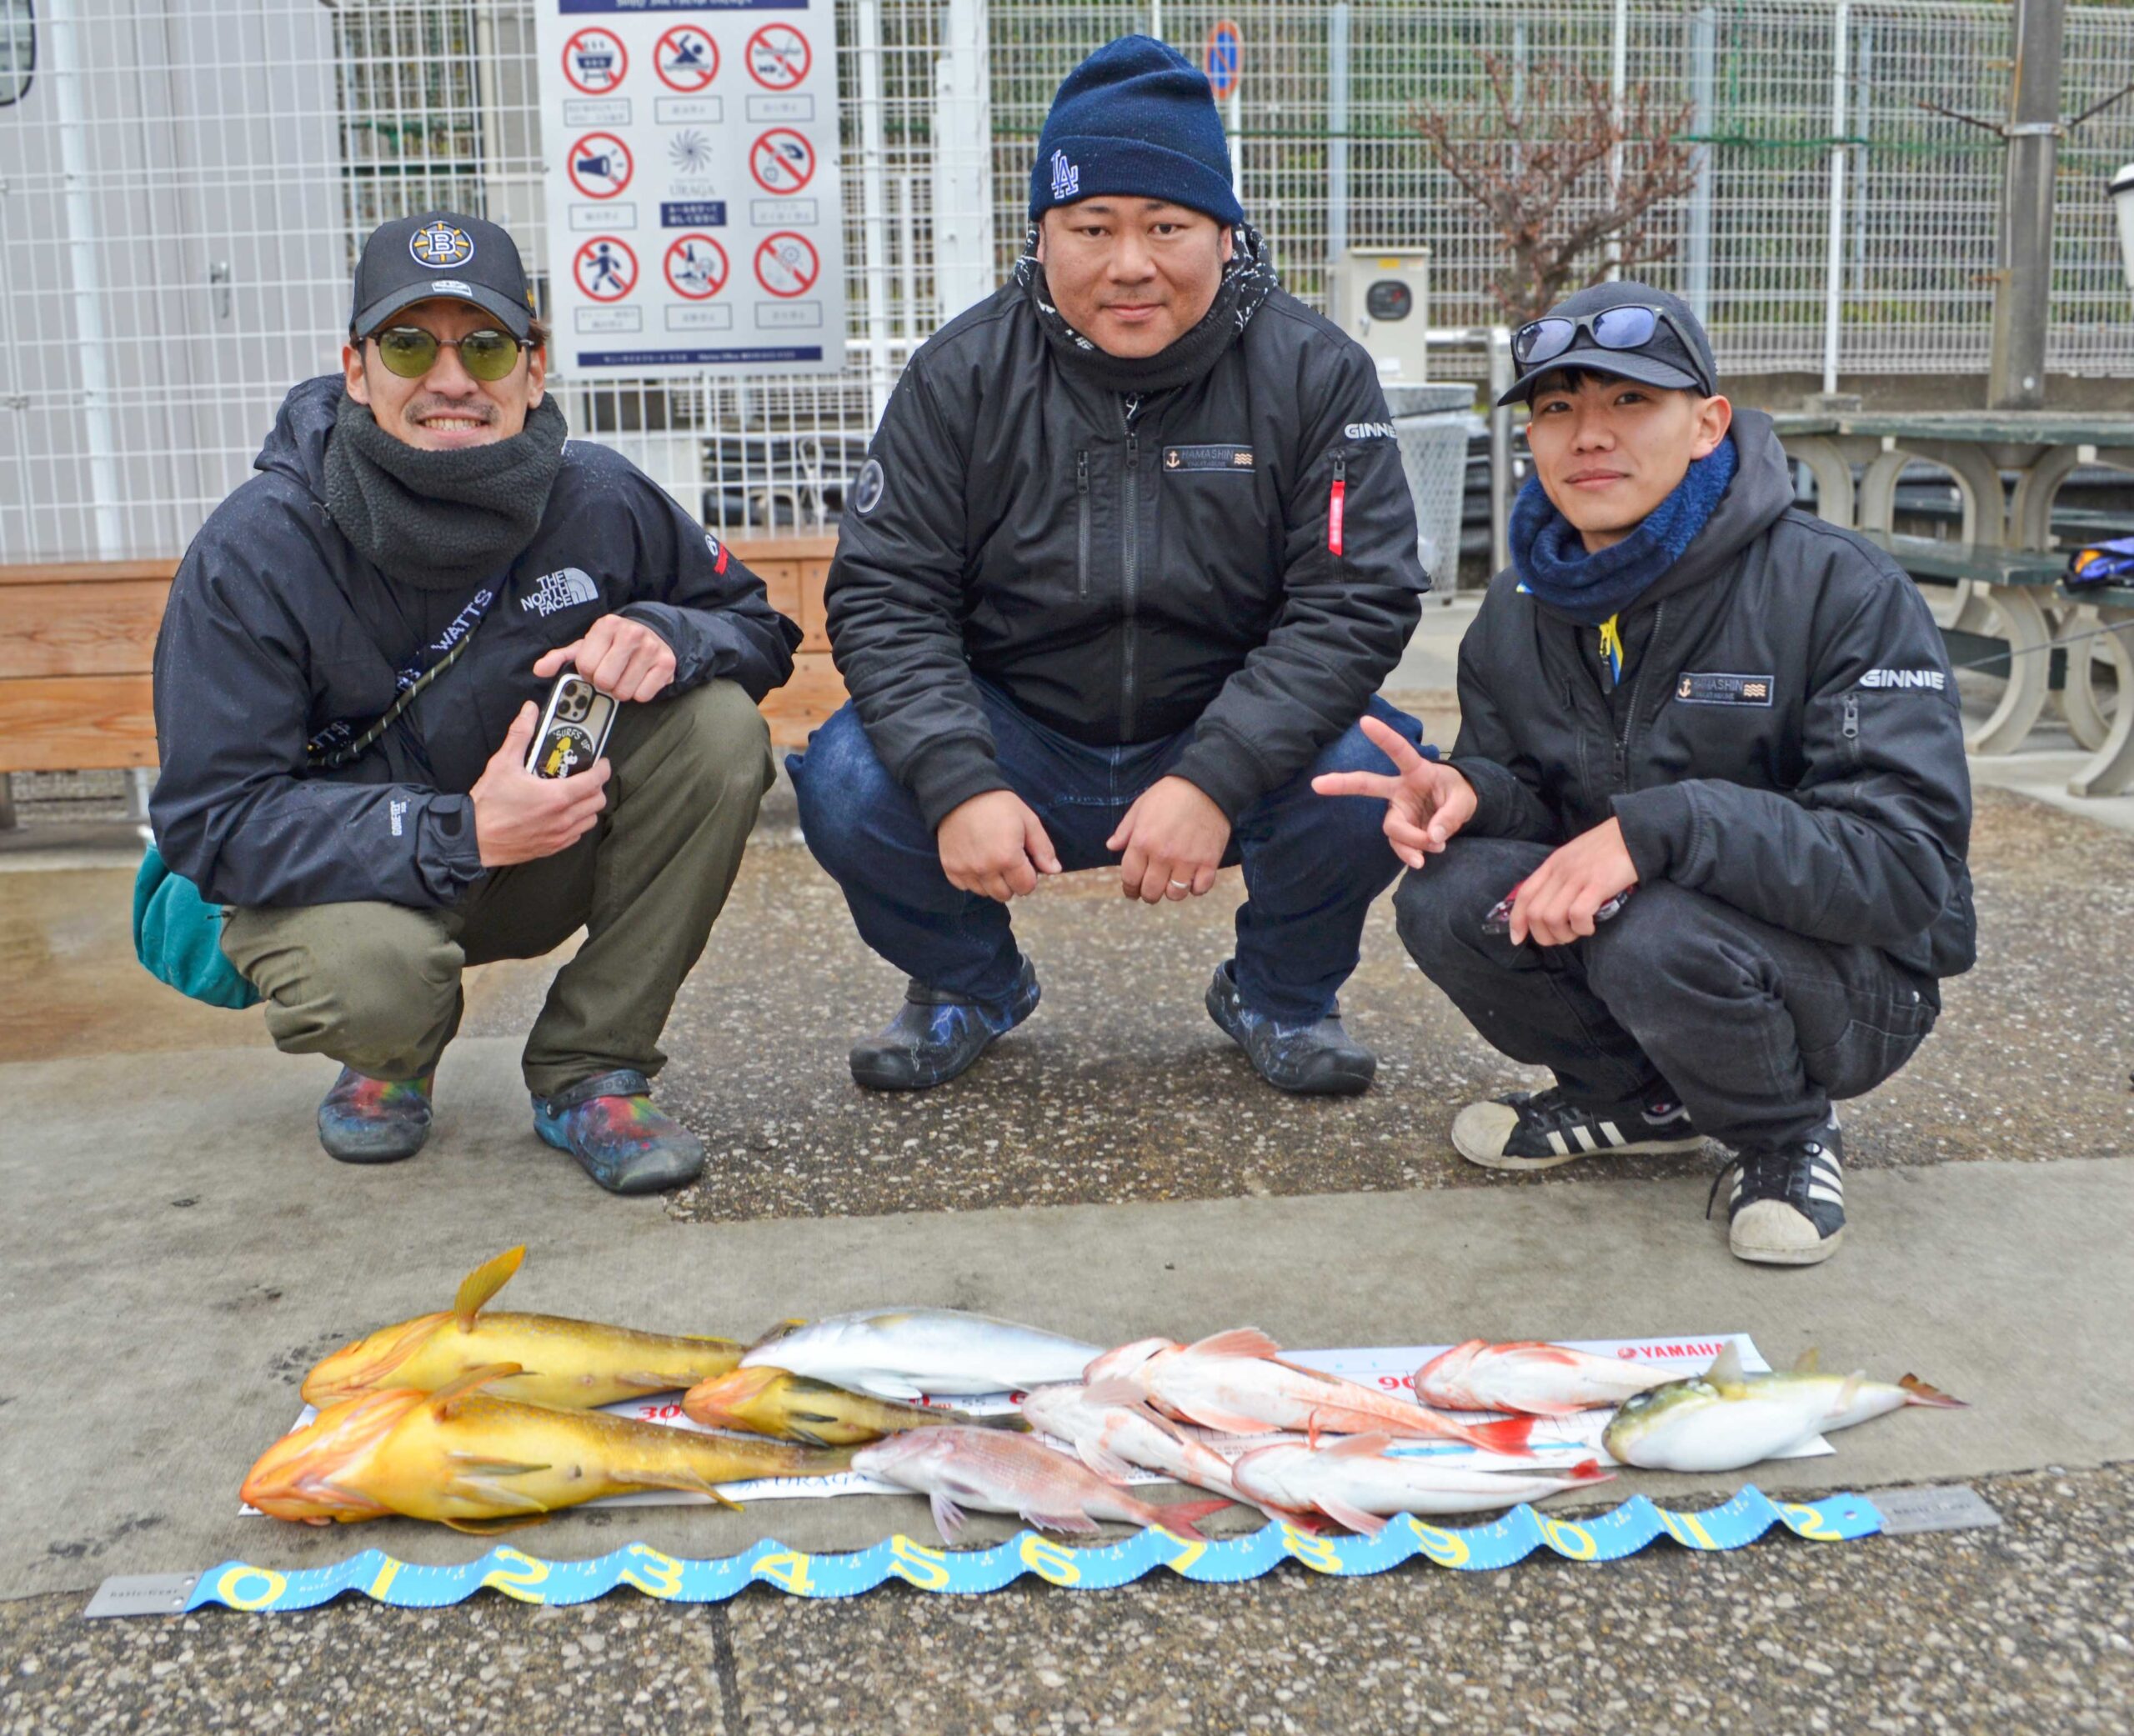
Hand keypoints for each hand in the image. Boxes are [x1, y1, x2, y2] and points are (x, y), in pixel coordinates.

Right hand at [471, 702, 611, 866]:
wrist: (473, 839)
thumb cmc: (488, 804)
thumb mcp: (503, 763)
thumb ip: (520, 734)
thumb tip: (530, 711)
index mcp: (557, 796)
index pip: (595, 781)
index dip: (602, 769)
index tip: (601, 762)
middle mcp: (563, 818)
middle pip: (598, 801)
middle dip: (597, 786)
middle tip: (586, 776)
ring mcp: (559, 836)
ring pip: (590, 819)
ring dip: (588, 806)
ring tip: (576, 795)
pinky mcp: (552, 848)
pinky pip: (577, 835)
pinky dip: (577, 823)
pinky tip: (564, 814)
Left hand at [532, 614, 676, 702]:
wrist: (653, 635)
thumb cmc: (614, 644)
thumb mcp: (587, 646)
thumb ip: (561, 658)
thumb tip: (539, 670)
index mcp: (606, 625)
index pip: (585, 665)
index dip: (587, 673)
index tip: (595, 668)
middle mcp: (630, 633)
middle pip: (604, 680)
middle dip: (604, 684)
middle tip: (610, 675)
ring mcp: (650, 648)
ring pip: (624, 691)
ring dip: (621, 691)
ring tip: (625, 677)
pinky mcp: (666, 664)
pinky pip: (643, 695)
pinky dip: (639, 694)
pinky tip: (640, 680)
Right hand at [937, 789, 1061, 902]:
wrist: (961, 792)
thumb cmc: (999, 805)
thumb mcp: (1028, 820)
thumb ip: (1043, 848)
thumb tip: (1055, 871)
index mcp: (1008, 858)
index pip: (1026, 887)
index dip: (1030, 876)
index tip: (1025, 862)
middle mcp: (986, 869)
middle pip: (1005, 895)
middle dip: (1012, 882)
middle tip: (1008, 862)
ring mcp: (966, 870)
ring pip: (985, 893)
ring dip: (992, 883)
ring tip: (991, 861)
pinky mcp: (950, 868)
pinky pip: (965, 887)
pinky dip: (973, 879)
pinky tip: (976, 861)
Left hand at [1107, 776, 1229, 904]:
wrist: (1206, 785)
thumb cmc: (1169, 794)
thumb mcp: (1140, 807)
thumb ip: (1125, 830)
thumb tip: (1111, 847)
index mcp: (1142, 842)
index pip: (1130, 878)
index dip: (1129, 889)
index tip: (1132, 891)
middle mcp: (1163, 855)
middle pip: (1151, 892)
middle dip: (1148, 895)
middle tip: (1152, 891)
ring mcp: (1187, 861)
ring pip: (1175, 895)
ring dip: (1172, 892)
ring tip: (1172, 883)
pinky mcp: (1208, 861)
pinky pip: (1200, 889)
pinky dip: (1196, 888)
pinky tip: (1193, 879)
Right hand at [1311, 714, 1476, 869]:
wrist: (1458, 811)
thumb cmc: (1459, 795)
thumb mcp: (1464, 802)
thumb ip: (1450, 817)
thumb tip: (1432, 837)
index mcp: (1417, 771)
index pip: (1400, 751)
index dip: (1384, 737)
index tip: (1365, 721)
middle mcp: (1400, 788)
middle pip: (1367, 784)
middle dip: (1342, 784)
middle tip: (1317, 784)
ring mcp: (1397, 809)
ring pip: (1392, 827)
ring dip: (1413, 841)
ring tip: (1439, 846)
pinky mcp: (1399, 829)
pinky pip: (1397, 845)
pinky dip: (1410, 854)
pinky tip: (1421, 859)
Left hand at [1510, 818, 1638, 946]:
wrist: (1635, 832)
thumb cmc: (1608, 848)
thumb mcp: (1574, 857)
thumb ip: (1560, 876)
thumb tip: (1550, 904)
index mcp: (1552, 864)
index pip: (1524, 895)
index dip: (1516, 921)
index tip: (1518, 939)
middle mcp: (1560, 871)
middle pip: (1535, 913)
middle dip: (1543, 935)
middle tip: (1561, 938)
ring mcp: (1578, 877)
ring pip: (1552, 918)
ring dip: (1563, 934)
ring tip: (1578, 932)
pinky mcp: (1598, 884)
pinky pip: (1577, 915)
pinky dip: (1581, 928)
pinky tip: (1591, 927)